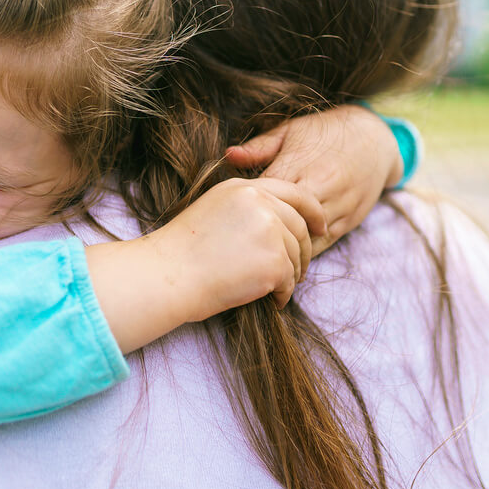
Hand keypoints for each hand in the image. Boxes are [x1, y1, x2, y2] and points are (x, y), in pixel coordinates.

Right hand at [151, 177, 324, 318]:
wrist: (167, 275)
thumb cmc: (182, 252)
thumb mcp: (213, 211)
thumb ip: (247, 208)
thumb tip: (280, 226)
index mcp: (243, 188)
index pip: (294, 193)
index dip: (312, 212)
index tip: (320, 228)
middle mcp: (260, 203)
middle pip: (300, 226)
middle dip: (304, 251)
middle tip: (299, 271)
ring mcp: (269, 231)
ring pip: (296, 255)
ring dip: (289, 276)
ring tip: (272, 289)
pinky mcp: (274, 261)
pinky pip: (290, 280)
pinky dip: (283, 294)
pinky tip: (270, 301)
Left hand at [225, 105, 400, 253]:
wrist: (376, 138)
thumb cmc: (325, 132)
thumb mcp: (291, 131)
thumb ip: (260, 147)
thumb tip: (228, 155)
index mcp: (299, 164)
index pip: (266, 195)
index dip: (247, 207)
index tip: (231, 214)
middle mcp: (319, 187)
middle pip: (283, 220)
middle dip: (263, 231)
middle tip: (240, 240)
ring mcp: (337, 206)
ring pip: (304, 238)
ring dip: (284, 246)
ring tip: (261, 253)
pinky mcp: (349, 221)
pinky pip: (322, 244)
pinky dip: (304, 251)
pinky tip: (287, 254)